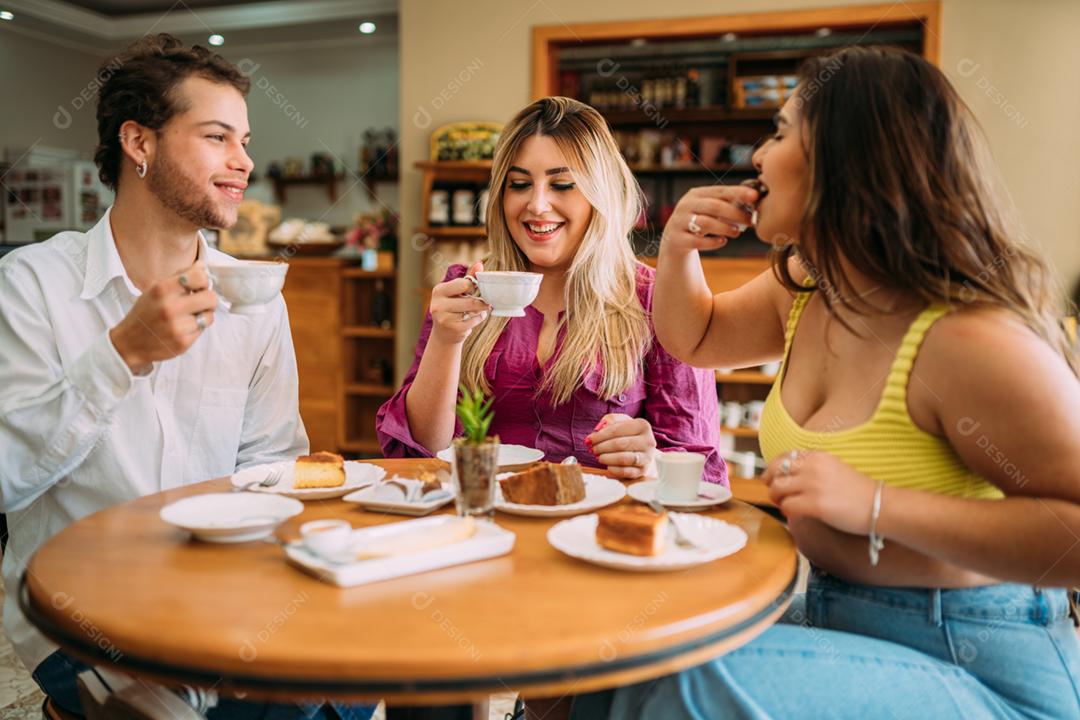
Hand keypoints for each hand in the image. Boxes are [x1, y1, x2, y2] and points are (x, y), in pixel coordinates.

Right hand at [109, 262, 217, 373]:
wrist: (130, 343)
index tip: (198, 286)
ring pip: (209, 315)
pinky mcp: (183, 342)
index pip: (199, 277)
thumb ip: (180, 276)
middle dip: (208, 299)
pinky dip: (197, 328)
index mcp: (162, 289)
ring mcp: (177, 326)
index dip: (203, 281)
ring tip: (189, 316)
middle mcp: (170, 307)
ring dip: (203, 315)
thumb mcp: (155, 289)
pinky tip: (184, 327)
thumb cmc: (145, 314)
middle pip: (210, 297)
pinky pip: (203, 330)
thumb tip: (202, 265)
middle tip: (199, 302)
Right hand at [428, 262, 491, 345]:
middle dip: (481, 300)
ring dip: (481, 309)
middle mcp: (438, 304)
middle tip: (486, 301)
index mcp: (438, 291)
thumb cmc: (452, 308)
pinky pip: (475, 320)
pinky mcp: (454, 329)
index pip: (463, 284)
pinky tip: (474, 318)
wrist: (444, 334)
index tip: (478, 289)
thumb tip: (480, 264)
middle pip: (470, 299)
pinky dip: (479, 318)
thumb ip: (468, 278)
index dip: (474, 286)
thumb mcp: (456, 292)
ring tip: (481, 309)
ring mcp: (445, 318)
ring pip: (474, 310)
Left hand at [585, 413, 656, 478]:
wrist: (643, 451)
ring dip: (606, 458)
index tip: (589, 440)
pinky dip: (613, 470)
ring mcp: (647, 457)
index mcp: (643, 426)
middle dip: (602, 447)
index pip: (616, 430)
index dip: (600, 436)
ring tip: (599, 457)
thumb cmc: (628, 434)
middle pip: (619, 444)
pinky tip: (607, 466)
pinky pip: (625, 472)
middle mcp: (648, 441)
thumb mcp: (620, 422)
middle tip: (592, 449)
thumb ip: (608, 421)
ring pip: (622, 459)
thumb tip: (597, 430)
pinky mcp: (642, 471)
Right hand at [661, 185, 758, 253]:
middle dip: (734, 213)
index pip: (720, 191)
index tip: (755, 196)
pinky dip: (712, 242)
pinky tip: (722, 241)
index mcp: (696, 194)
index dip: (738, 193)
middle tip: (749, 221)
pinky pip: (697, 241)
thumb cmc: (700, 222)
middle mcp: (686, 205)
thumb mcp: (710, 211)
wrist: (676, 240)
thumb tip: (755, 203)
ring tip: (737, 233)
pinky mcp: (677, 239)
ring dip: (724, 227)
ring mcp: (679, 222)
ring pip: (705, 223)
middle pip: (713, 206)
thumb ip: (727, 205)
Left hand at [761, 450, 878, 534]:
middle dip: (770, 483)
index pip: (783, 457)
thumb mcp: (835, 469)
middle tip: (774, 494)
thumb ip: (813, 469)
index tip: (772, 478)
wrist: (880, 506)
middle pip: (775, 470)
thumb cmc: (860, 492)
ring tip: (785, 505)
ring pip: (777, 489)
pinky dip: (786, 511)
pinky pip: (787, 506)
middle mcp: (813, 467)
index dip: (773, 468)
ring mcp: (813, 485)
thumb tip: (789, 477)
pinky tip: (793, 514)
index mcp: (818, 456)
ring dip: (777, 499)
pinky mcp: (815, 505)